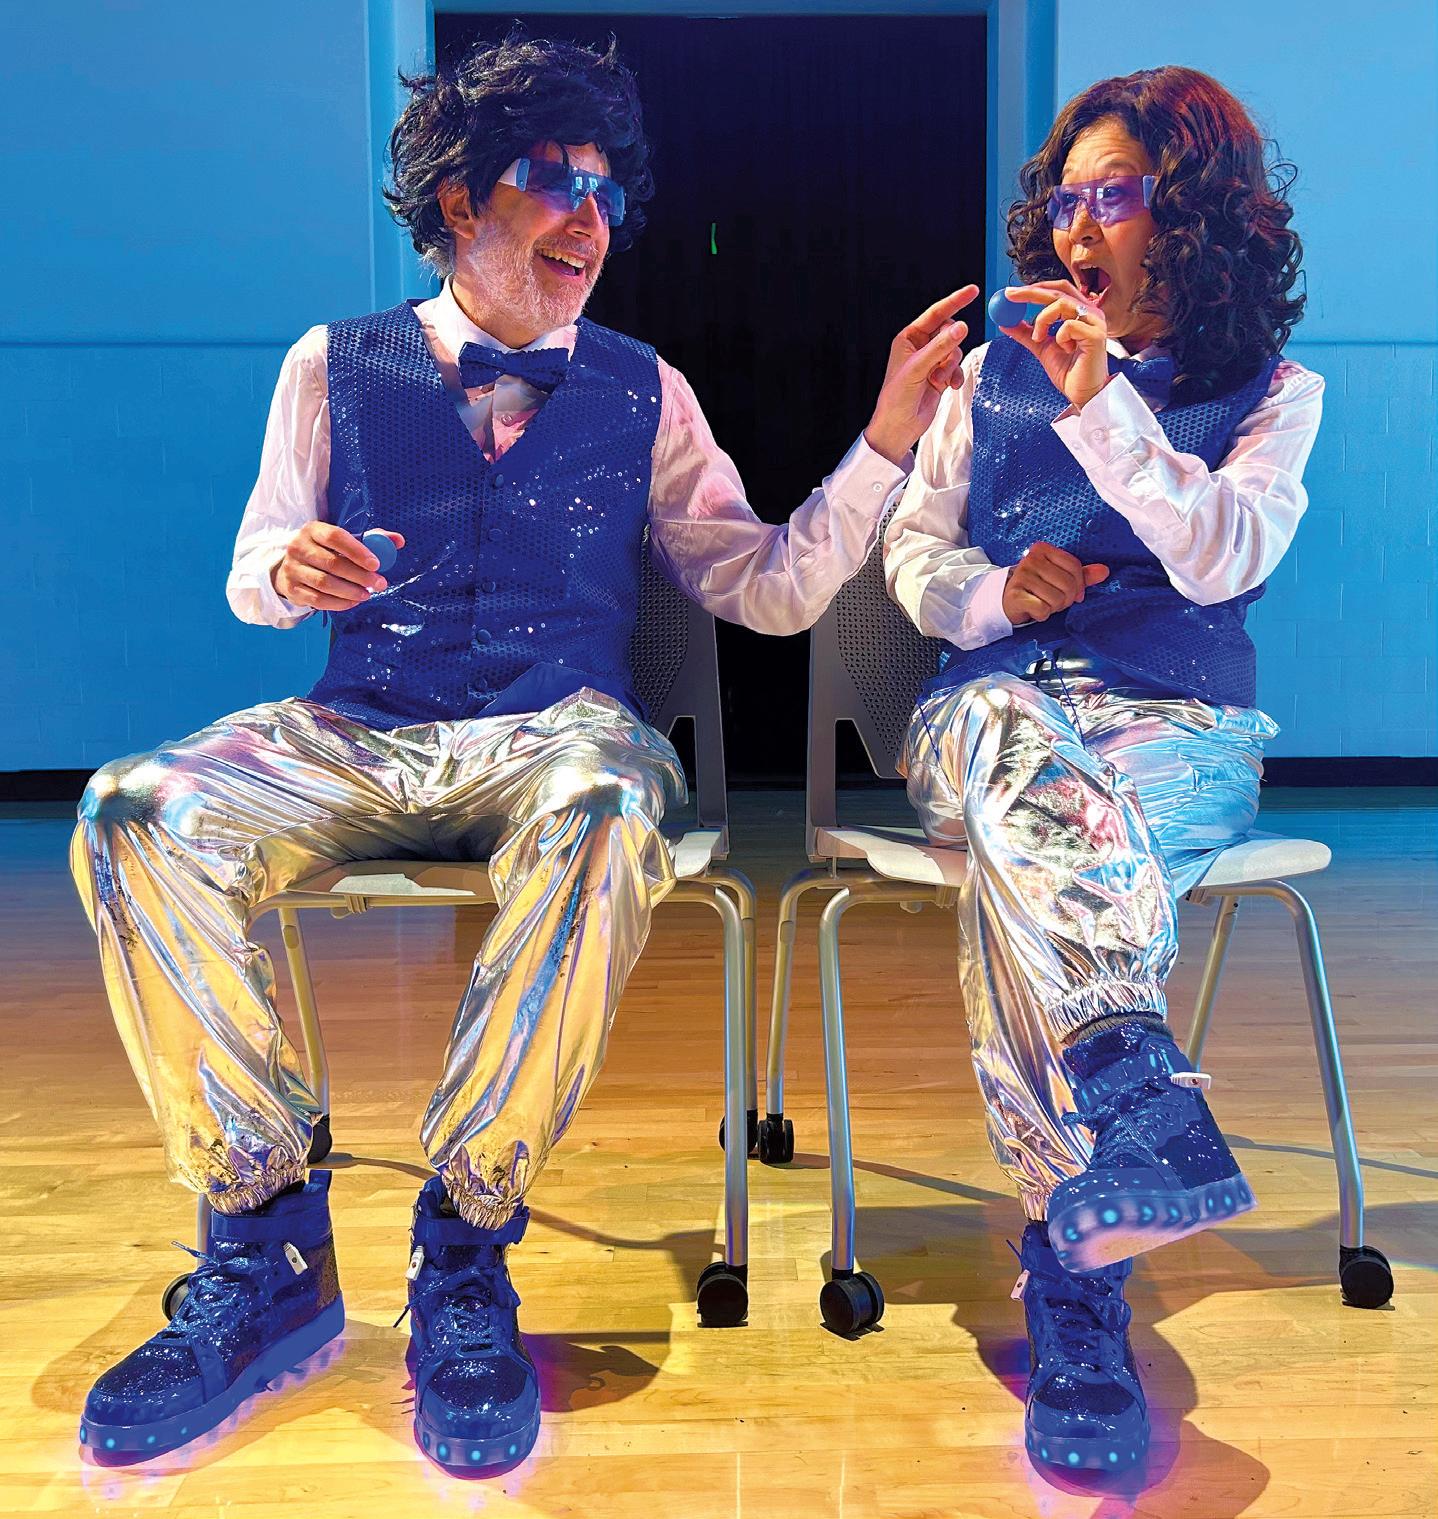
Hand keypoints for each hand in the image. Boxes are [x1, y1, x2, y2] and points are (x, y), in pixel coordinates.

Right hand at [272, 523, 405, 611]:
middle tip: (380, 584)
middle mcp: (298, 547)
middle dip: (360, 576)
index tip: (376, 564)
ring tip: (367, 594)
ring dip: (351, 591)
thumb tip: (398, 540)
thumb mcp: (345, 541)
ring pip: (325, 584)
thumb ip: (372, 539)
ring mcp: (292, 568)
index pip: (336, 537)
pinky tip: (353, 601)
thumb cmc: (326, 551)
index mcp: (313, 530)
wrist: (293, 567)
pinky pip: (318, 600)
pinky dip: (339, 603)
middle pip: (332, 563)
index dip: (357, 551)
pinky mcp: (291, 588)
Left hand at [864, 285, 980, 463]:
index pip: (936, 314)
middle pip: (950, 333)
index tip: (972, 291)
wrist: (898, 427)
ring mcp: (931, 361)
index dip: (954, 301)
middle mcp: (920, 348)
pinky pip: (957, 367)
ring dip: (950, 366)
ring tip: (937, 381)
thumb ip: (941, 347)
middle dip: (949, 349)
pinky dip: (956, 376)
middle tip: (941, 365)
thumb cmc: (896, 399)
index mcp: (909, 339)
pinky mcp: (940, 375)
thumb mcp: (918, 369)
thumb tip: (962, 328)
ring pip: (955, 351)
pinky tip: (949, 386)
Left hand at [997, 279, 1110, 410]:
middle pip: (1058, 291)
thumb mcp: (1041, 347)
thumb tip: (1006, 322)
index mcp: (1080, 312)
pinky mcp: (1095, 335)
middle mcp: (1090, 313)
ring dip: (1042, 320)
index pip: (1057, 290)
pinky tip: (1065, 349)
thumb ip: (1026, 333)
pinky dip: (1059, 337)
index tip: (1011, 293)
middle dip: (1031, 292)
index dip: (1034, 288)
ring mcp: (1095, 322)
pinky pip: (1068, 325)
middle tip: (1011, 296)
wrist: (1083, 393)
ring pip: (1061, 304)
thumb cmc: (1070, 372)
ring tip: (1039, 338)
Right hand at [1001, 541, 1109, 626]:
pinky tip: (1034, 610)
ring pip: (1056, 599)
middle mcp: (1030, 559)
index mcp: (1043, 550)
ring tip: (1044, 604)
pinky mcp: (1014, 595)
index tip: (1075, 594)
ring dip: (1053, 607)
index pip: (1074, 566)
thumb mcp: (1059, 577)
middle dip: (1066, 599)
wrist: (1007, 600)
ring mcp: (1021, 577)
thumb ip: (1082, 574)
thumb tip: (1104, 571)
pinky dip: (1042, 615)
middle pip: (1067, 584)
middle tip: (1055, 600)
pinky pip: (1042, 609)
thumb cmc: (1037, 588)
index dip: (1079, 584)